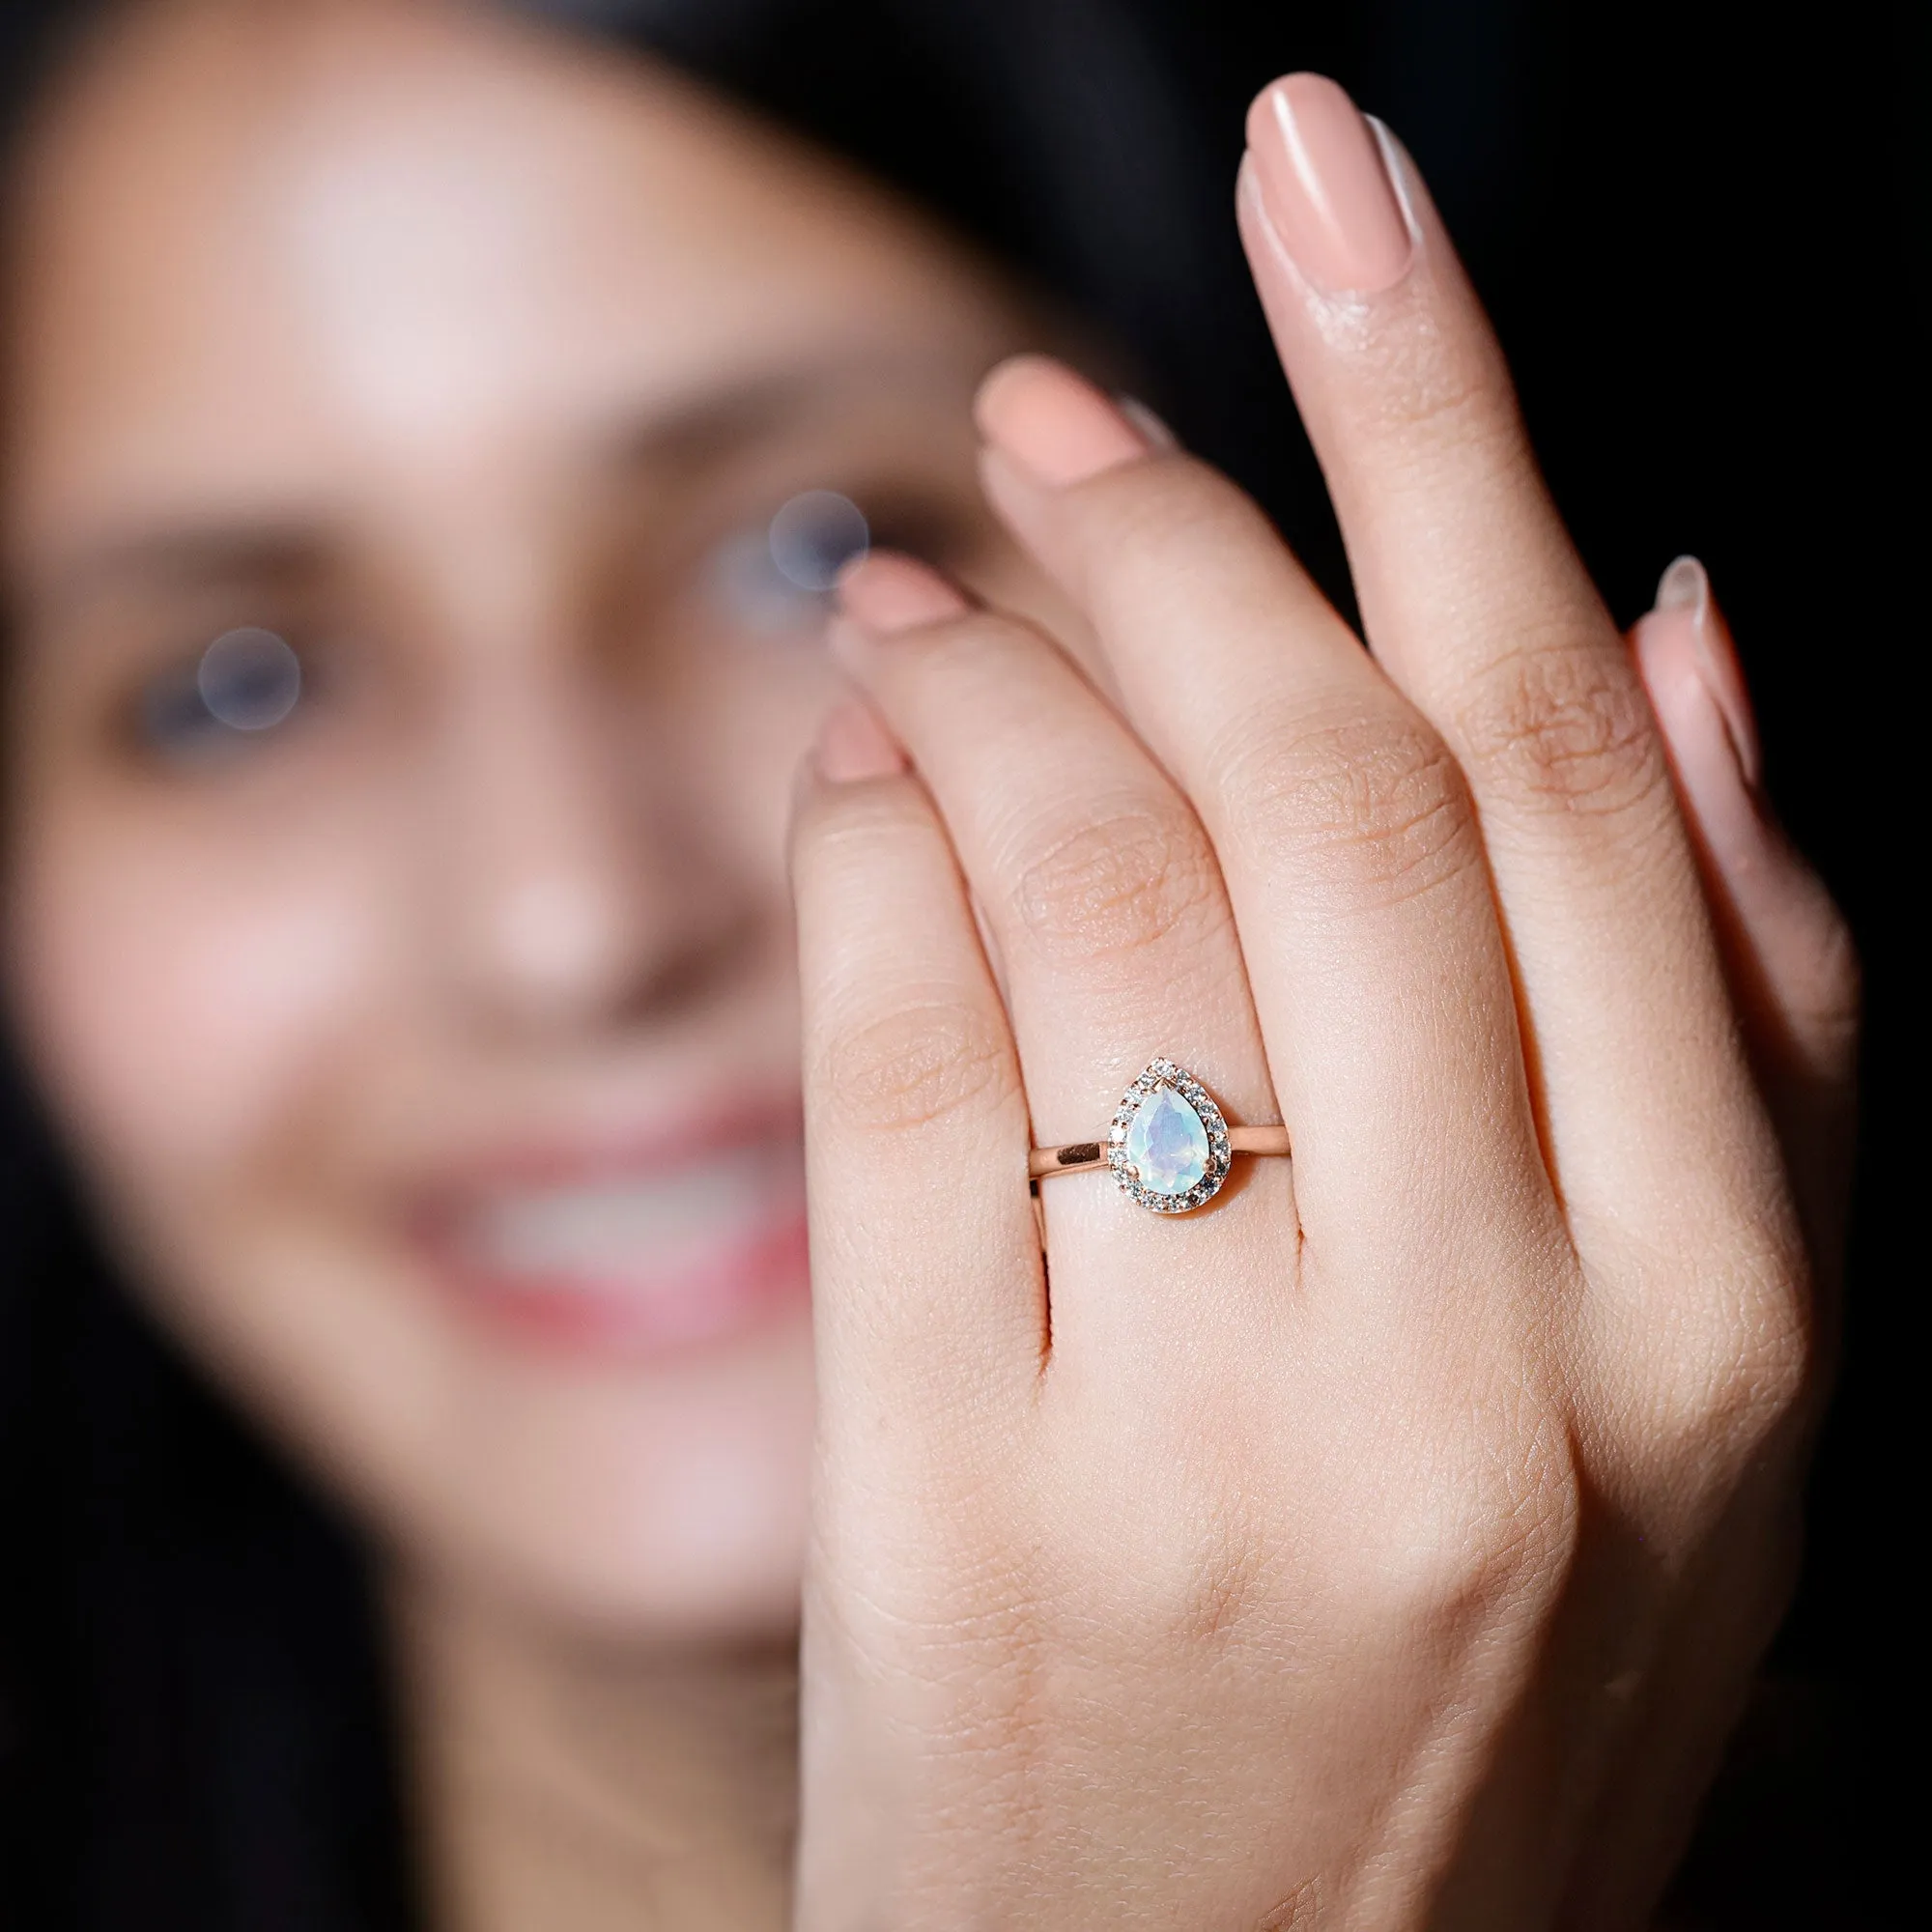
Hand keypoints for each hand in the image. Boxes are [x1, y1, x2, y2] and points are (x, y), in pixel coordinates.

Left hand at [788, 75, 1854, 1929]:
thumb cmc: (1470, 1675)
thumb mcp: (1716, 1388)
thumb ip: (1746, 1012)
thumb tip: (1687, 624)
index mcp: (1720, 1316)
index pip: (1557, 755)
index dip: (1433, 422)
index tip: (1328, 194)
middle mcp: (1497, 1363)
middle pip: (1321, 778)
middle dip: (1175, 522)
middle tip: (1054, 417)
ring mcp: (1218, 1448)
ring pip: (1093, 889)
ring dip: (989, 673)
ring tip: (920, 591)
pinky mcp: (967, 1518)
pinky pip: (898, 1072)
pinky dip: (866, 861)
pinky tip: (855, 776)